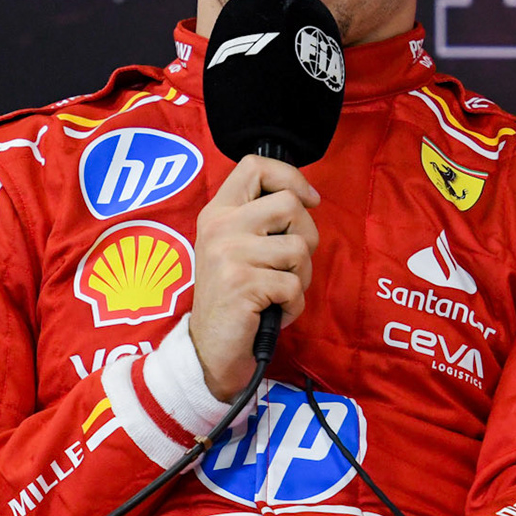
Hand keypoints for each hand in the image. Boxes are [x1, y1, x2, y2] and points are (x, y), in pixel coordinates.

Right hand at [189, 155, 320, 400]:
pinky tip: (271, 312)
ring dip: (300, 278)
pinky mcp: (242, 283)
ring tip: (276, 293)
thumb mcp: (236, 248)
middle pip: (290, 204)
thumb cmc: (235, 298)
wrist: (208, 350)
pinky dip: (293, 306)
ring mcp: (229, 254)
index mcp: (218, 212)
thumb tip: (306, 197)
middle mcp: (220, 226)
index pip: (254, 166)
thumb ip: (260, 220)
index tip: (307, 200)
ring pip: (299, 248)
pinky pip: (294, 286)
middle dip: (306, 237)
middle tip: (289, 266)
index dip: (290, 176)